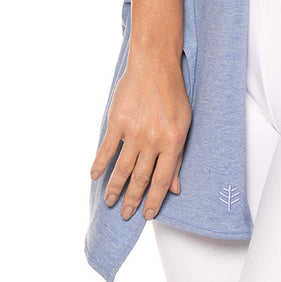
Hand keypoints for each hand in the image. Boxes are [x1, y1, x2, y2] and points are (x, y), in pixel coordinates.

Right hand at [90, 51, 191, 221]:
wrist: (155, 66)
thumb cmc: (173, 94)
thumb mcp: (185, 124)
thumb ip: (178, 156)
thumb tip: (176, 187)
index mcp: (172, 142)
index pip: (162, 180)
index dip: (155, 200)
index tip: (148, 215)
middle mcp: (153, 140)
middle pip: (141, 179)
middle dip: (133, 200)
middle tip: (126, 214)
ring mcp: (133, 132)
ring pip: (122, 169)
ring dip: (115, 189)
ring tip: (110, 202)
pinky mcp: (117, 122)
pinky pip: (107, 149)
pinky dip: (100, 165)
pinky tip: (95, 177)